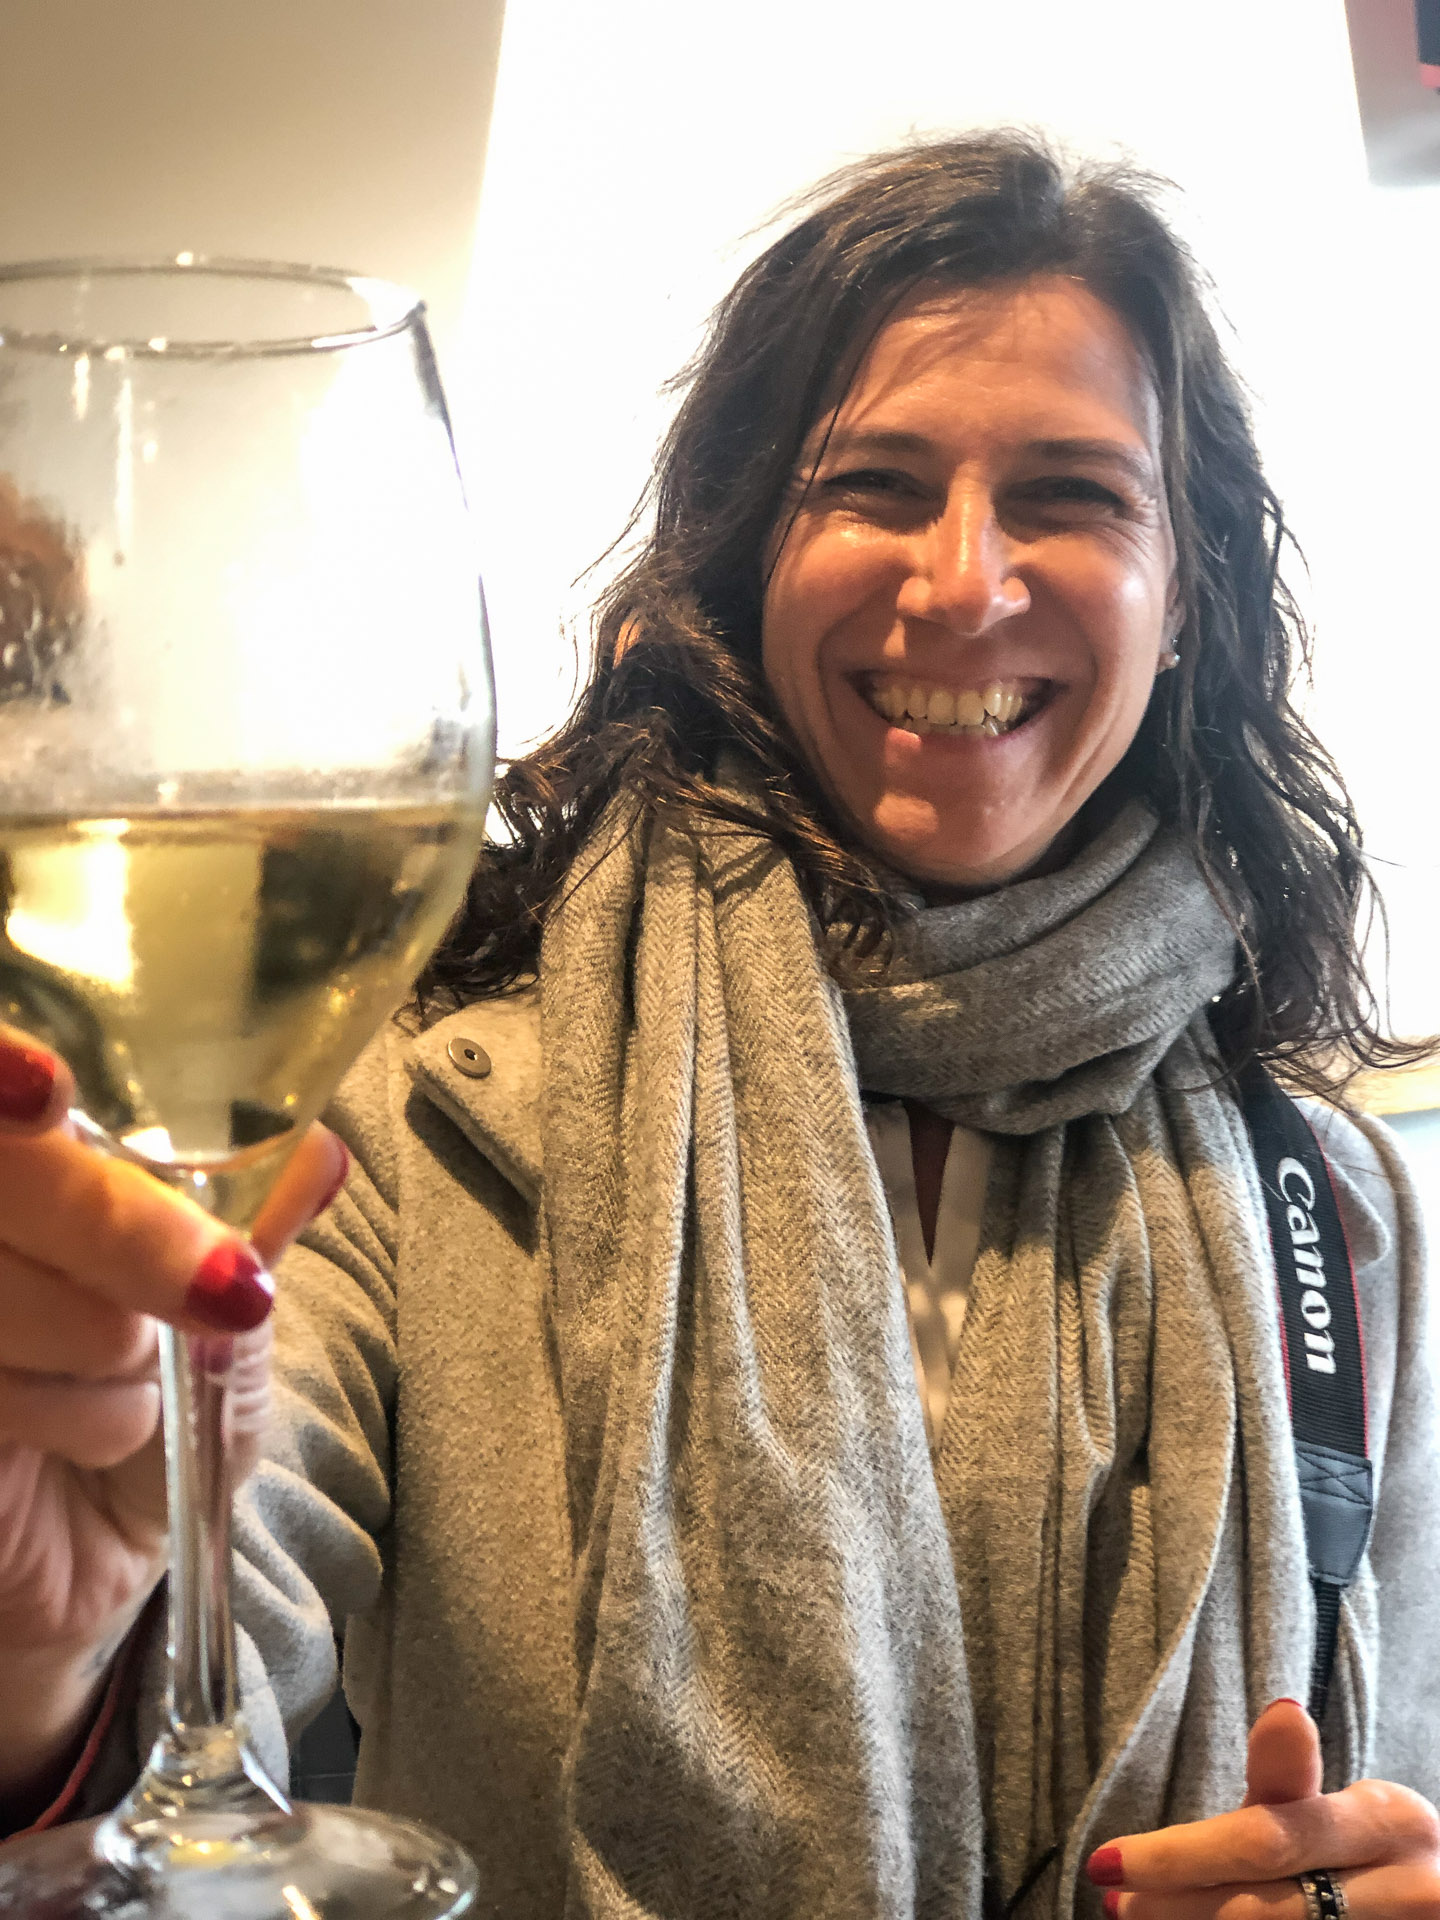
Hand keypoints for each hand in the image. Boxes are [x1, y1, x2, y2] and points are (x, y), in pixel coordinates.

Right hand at [0, 1027, 347, 1794]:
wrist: (86, 1553)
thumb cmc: (154, 1401)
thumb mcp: (221, 1307)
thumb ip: (249, 1219)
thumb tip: (315, 1155)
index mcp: (31, 1150)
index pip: (10, 1078)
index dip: (5, 1068)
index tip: (48, 1090)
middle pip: (15, 1177)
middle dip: (119, 1234)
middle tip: (226, 1292)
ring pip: (8, 1288)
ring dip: (108, 1350)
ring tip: (130, 1379)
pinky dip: (73, 1414)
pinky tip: (78, 1434)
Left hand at [1087, 1698, 1439, 1918]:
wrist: (1426, 1899)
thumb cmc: (1366, 1852)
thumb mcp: (1332, 1808)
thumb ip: (1286, 1774)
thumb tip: (1282, 1709)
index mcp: (1393, 1822)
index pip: (1264, 1842)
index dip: (1177, 1858)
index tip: (1104, 1861)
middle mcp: (1411, 1887)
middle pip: (1260, 1909)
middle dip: (1174, 1904)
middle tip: (1114, 1899)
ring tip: (1138, 1914)